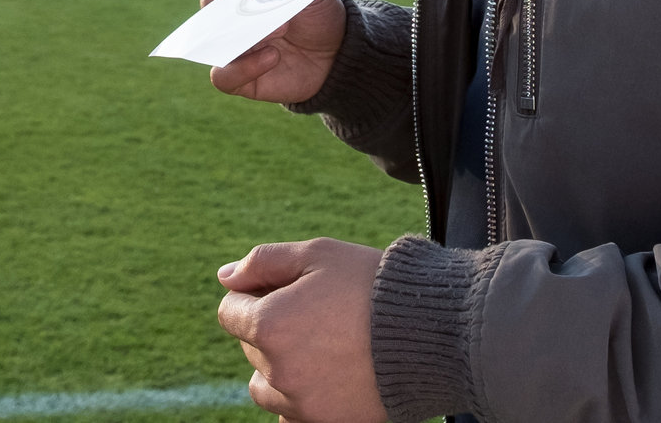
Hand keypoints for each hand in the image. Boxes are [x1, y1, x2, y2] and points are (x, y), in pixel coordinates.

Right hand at [202, 0, 344, 103]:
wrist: (336, 52)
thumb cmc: (317, 15)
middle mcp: (230, 11)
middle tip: (272, 6)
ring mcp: (231, 43)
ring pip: (212, 35)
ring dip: (241, 33)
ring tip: (279, 30)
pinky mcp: (237, 75)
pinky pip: (222, 75)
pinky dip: (242, 67)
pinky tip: (272, 57)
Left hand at [216, 239, 386, 422]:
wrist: (435, 332)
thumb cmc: (372, 286)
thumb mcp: (316, 255)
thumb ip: (263, 262)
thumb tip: (225, 277)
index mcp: (267, 325)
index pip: (230, 313)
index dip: (255, 296)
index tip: (290, 291)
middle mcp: (277, 371)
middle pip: (250, 348)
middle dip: (273, 328)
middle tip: (320, 314)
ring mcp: (301, 404)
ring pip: (267, 387)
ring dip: (283, 367)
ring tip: (327, 347)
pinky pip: (293, 415)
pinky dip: (303, 398)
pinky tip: (333, 376)